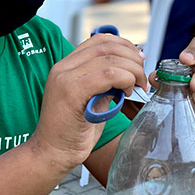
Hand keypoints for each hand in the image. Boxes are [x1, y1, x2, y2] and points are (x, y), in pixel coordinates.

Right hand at [32, 33, 147, 170]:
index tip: (138, 59)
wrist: (52, 153)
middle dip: (132, 58)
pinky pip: (107, 75)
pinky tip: (128, 92)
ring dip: (131, 70)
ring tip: (137, 87)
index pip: (97, 41)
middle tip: (142, 76)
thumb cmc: (72, 132)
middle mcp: (62, 68)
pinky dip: (124, 79)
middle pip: (106, 47)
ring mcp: (65, 78)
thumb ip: (104, 84)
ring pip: (109, 59)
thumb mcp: (91, 101)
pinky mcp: (71, 92)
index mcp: (65, 67)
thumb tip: (128, 71)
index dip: (123, 45)